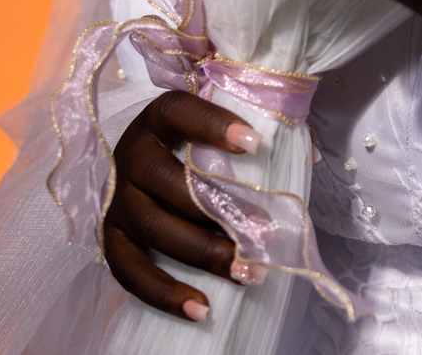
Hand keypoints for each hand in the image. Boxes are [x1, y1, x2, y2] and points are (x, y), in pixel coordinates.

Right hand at [104, 91, 267, 322]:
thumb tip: (311, 155)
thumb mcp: (209, 128)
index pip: (180, 112)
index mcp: (158, 120)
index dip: (214, 126)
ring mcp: (118, 200)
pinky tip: (202, 309)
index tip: (256, 144)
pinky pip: (131, 272)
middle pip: (170, 182)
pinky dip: (165, 294)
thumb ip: (247, 131)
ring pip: (156, 228)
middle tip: (263, 229)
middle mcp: (132, 156)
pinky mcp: (110, 240)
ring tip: (249, 272)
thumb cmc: (187, 146)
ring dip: (205, 253)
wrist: (135, 167)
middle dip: (220, 209)